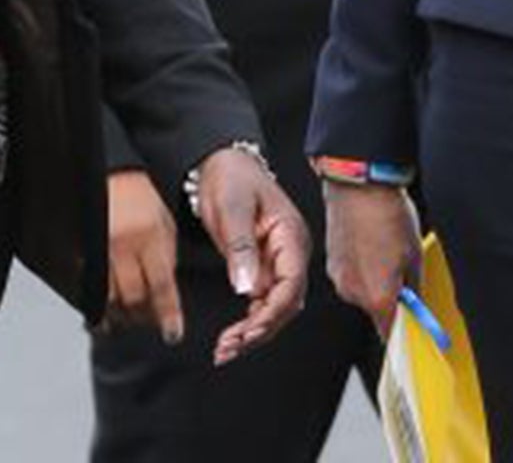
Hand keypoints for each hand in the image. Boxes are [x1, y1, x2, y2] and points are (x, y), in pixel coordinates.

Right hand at [104, 169, 182, 342]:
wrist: (108, 173)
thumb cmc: (140, 195)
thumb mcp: (164, 222)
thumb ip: (167, 256)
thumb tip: (167, 292)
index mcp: (150, 235)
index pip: (162, 285)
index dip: (168, 314)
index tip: (173, 333)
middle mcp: (124, 244)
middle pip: (134, 297)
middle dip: (143, 317)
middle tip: (149, 323)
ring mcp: (99, 248)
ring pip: (109, 297)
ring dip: (120, 315)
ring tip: (127, 321)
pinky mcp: (82, 250)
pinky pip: (89, 286)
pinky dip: (97, 303)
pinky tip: (104, 312)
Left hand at [191, 147, 309, 365]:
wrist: (222, 162)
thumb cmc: (230, 177)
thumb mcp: (231, 208)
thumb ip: (240, 248)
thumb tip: (247, 289)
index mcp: (291, 235)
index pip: (291, 283)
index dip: (272, 312)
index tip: (249, 331)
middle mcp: (290, 252)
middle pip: (286, 303)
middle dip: (260, 330)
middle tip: (229, 348)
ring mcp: (278, 262)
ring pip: (274, 308)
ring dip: (253, 332)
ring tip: (225, 350)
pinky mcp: (263, 268)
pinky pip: (262, 302)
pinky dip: (248, 322)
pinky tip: (231, 338)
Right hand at [323, 178, 420, 339]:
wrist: (358, 185)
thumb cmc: (386, 214)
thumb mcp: (414, 255)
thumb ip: (414, 289)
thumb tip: (416, 302)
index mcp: (377, 297)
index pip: (391, 333)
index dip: (404, 329)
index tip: (412, 324)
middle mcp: (353, 293)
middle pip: (376, 311)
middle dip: (390, 298)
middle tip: (403, 274)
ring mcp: (339, 277)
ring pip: (361, 291)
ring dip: (374, 280)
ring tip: (386, 251)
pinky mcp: (330, 261)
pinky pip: (349, 274)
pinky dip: (360, 266)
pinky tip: (371, 244)